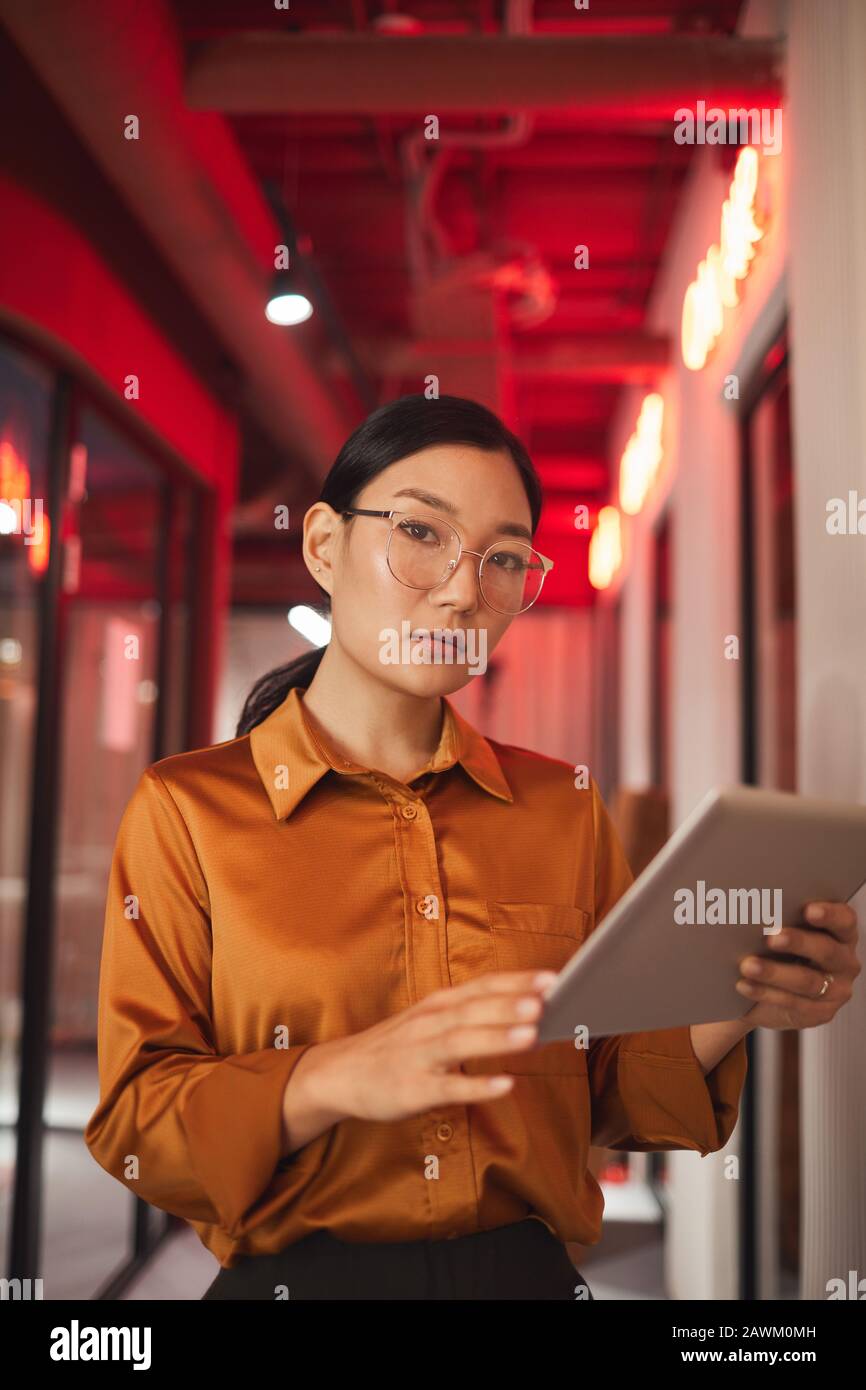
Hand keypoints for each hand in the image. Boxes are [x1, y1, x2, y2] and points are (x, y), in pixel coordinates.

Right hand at [297, 970, 556, 1123]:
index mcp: (438, 1004)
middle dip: (510, 1003)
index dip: (516, 981)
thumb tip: (529, 1013)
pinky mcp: (412, 1089)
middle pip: (473, 1010)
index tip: (553, 978)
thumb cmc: (398, 1046)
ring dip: (497, 1037)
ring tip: (532, 1033)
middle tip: (548, 1000)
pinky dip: (477, 1086)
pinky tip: (505, 1086)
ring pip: (460, 1042)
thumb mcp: (430, 1020)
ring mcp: (419, 1056)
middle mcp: (429, 1024)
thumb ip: (473, 1016)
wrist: (340, 1073)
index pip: (481, 986)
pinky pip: (448, 1087)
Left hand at [734, 900, 860, 1029]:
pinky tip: (744, 985)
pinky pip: (793, 1004)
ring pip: (807, 981)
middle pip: (826, 951)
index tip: (809, 910)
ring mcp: (836, 990)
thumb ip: (779, 920)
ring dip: (775, 973)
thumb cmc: (778, 951)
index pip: (844, 920)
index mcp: (841, 933)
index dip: (829, 914)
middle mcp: (845, 962)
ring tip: (748, 966)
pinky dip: (765, 993)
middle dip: (798, 942)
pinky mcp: (820, 1013)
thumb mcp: (783, 932)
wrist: (767, 992)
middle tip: (771, 938)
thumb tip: (753, 909)